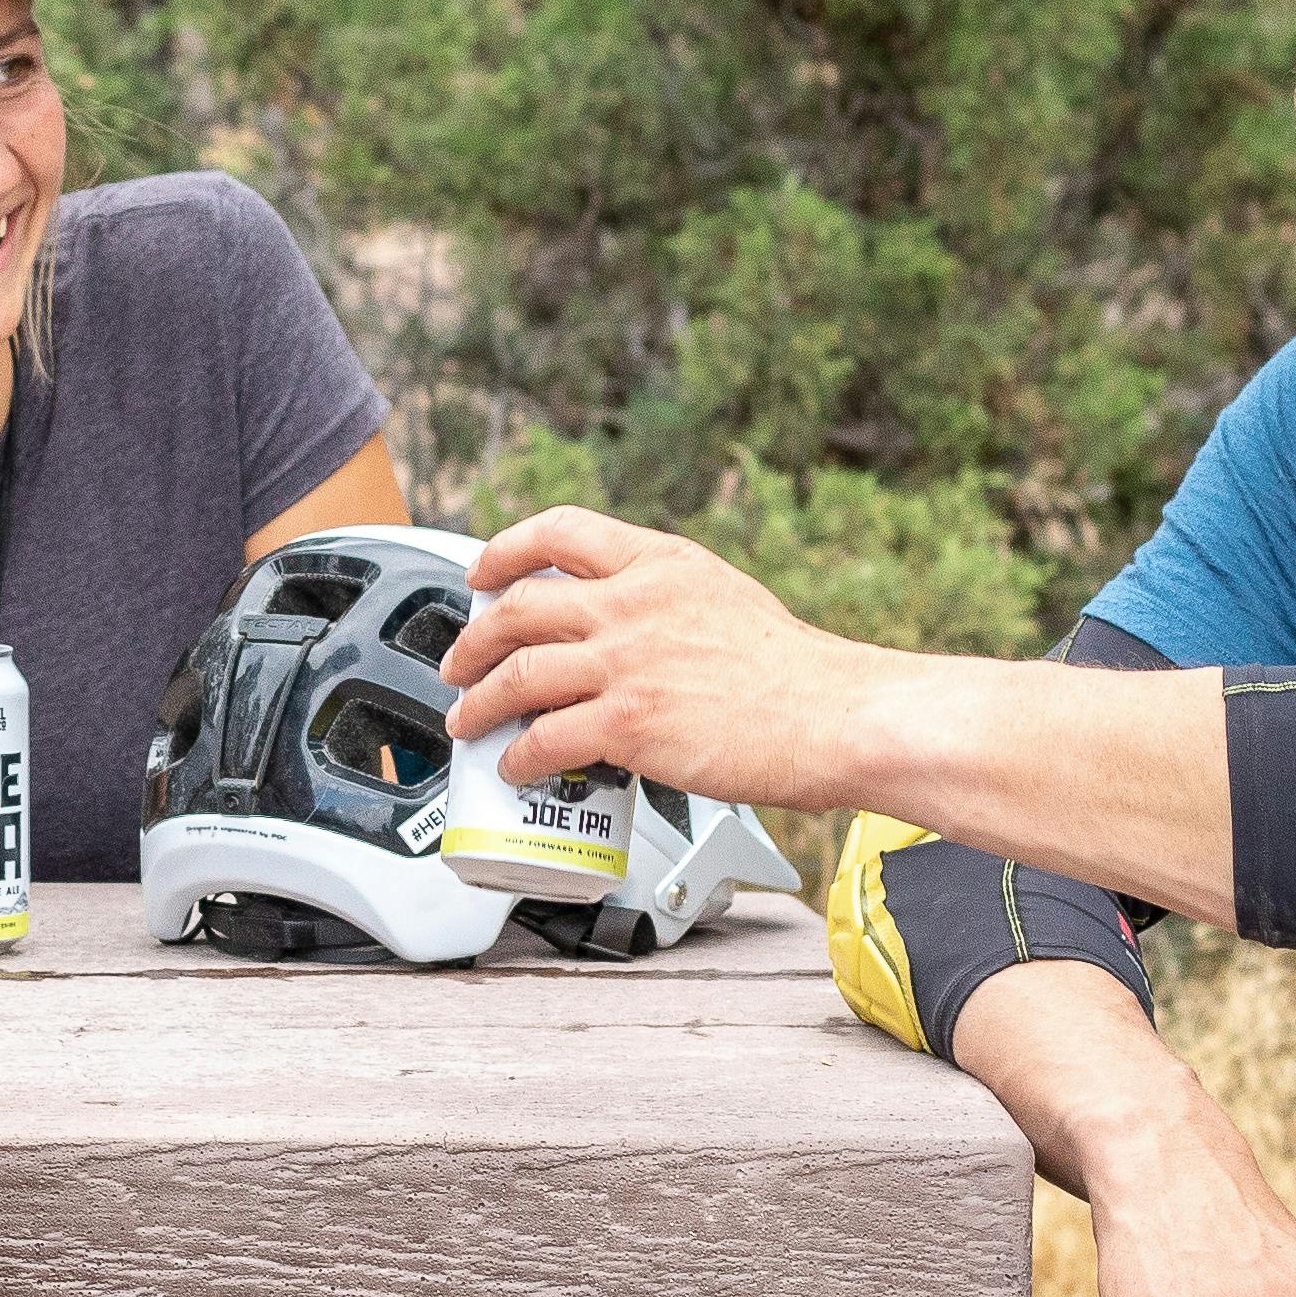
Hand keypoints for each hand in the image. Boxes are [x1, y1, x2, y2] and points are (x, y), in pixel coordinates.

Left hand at [443, 506, 906, 812]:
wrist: (837, 716)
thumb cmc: (797, 674)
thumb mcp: (725, 599)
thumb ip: (667, 601)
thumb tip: (622, 628)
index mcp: (662, 563)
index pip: (562, 530)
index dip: (506, 548)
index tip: (483, 571)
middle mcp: (636, 603)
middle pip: (520, 607)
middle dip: (473, 639)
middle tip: (459, 661)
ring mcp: (628, 663)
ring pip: (518, 674)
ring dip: (478, 701)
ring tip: (467, 721)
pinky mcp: (630, 724)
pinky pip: (545, 738)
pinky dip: (518, 754)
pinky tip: (516, 766)